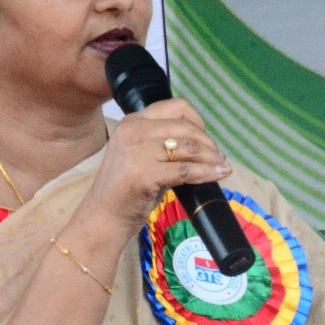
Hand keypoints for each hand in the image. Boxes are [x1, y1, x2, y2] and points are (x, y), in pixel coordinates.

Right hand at [83, 98, 231, 236]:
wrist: (103, 217)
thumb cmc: (124, 191)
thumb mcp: (140, 157)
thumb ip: (163, 145)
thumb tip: (201, 145)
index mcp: (132, 122)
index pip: (175, 106)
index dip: (197, 120)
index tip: (205, 138)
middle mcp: (133, 130)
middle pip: (186, 126)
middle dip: (208, 142)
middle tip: (218, 157)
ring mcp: (138, 151)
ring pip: (189, 147)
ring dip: (211, 157)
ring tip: (222, 166)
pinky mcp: (145, 173)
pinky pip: (187, 170)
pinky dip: (207, 172)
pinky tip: (218, 175)